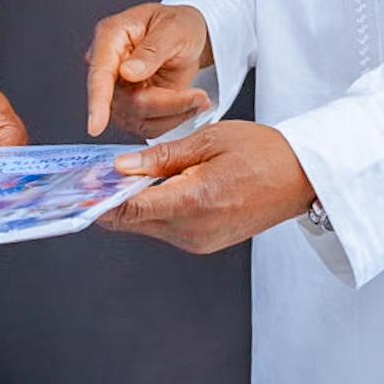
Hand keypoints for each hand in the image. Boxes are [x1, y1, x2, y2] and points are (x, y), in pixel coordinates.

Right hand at [85, 2, 212, 137]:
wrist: (189, 38)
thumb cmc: (179, 24)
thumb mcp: (175, 28)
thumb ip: (152, 50)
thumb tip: (127, 72)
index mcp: (110, 36)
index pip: (99, 72)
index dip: (97, 99)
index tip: (96, 126)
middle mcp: (109, 65)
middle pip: (123, 101)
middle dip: (164, 103)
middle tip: (199, 96)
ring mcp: (117, 89)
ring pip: (137, 117)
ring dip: (173, 112)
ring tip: (200, 97)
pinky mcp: (130, 108)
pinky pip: (148, 126)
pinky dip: (173, 120)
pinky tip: (190, 104)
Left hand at [98, 121, 314, 254]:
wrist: (302, 177)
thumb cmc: (262, 151)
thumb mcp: (208, 140)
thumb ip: (161, 157)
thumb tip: (120, 167)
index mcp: (194, 201)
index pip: (130, 209)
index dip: (100, 198)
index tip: (81, 183)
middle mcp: (193, 230)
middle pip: (133, 221)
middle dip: (112, 198)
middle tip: (99, 171)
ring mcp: (199, 241)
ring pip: (148, 225)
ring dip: (135, 202)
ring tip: (130, 172)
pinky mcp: (204, 243)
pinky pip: (166, 228)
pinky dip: (155, 208)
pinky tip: (157, 185)